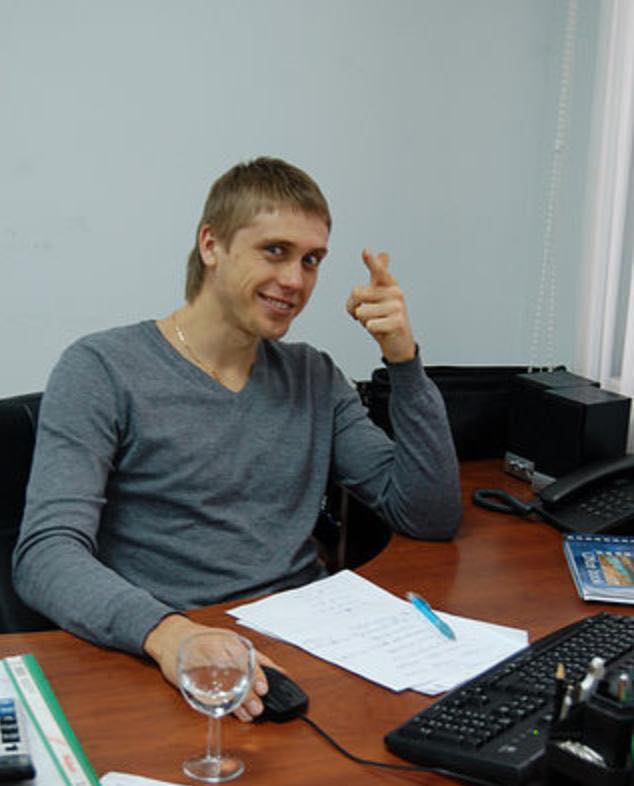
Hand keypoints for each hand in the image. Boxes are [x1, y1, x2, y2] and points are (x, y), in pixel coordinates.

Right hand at [143, 614, 280, 721]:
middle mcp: (216, 652)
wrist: (171, 636)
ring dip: (236, 705)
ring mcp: (201, 666)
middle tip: (257, 707)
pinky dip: (218, 706)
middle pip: (236, 676)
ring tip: (247, 714)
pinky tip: (228, 712)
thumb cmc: (203, 638)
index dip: (258, 676)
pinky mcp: (189, 680)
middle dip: (248, 695)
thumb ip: (251, 656)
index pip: (247, 658)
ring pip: (222, 688)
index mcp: (228, 642)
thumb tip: (274, 671)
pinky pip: (206, 695)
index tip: (264, 689)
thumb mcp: (230, 640)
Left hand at [346, 249, 416, 363]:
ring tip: (376, 322)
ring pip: (361, 311)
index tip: (365, 251)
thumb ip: (378, 275)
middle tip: (365, 315)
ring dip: (363, 321)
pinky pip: (370, 325)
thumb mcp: (378, 295)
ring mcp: (398, 307)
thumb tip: (385, 253)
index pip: (378, 270)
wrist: (399, 341)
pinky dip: (371, 329)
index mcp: (388, 283)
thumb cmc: (383, 316)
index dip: (371, 262)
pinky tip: (381, 330)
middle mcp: (395, 292)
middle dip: (353, 307)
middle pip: (356, 293)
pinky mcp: (398, 322)